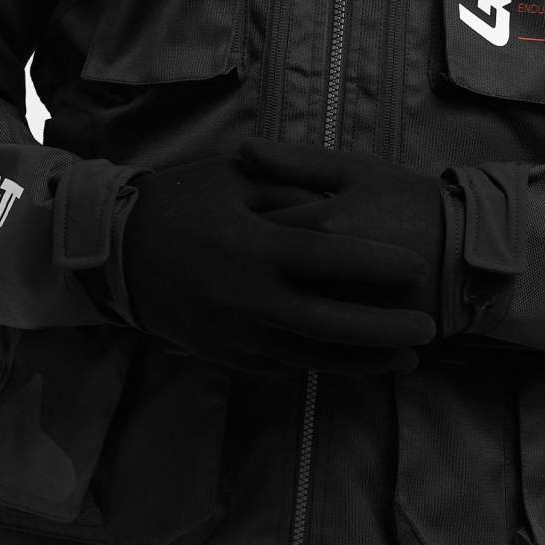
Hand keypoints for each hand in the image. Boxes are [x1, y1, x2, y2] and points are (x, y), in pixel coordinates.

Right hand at [117, 150, 438, 376]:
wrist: (115, 254)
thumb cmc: (178, 202)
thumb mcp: (233, 180)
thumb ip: (289, 191)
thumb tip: (338, 206)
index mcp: (257, 250)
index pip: (333, 261)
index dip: (380, 266)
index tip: (416, 268)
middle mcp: (251, 301)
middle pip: (334, 324)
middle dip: (387, 330)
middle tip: (429, 330)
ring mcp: (238, 335)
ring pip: (313, 356)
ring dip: (363, 360)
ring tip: (405, 360)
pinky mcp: (227, 356)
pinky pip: (283, 364)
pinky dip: (321, 363)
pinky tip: (352, 361)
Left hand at [235, 138, 470, 337]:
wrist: (471, 251)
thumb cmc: (411, 203)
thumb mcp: (356, 171)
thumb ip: (295, 160)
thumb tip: (242, 148)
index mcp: (319, 225)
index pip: (251, 225)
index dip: (236, 221)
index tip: (233, 217)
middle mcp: (323, 274)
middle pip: (259, 272)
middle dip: (246, 263)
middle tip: (241, 252)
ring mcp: (339, 311)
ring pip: (278, 308)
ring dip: (266, 295)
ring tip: (265, 280)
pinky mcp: (356, 338)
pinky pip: (307, 335)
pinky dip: (293, 321)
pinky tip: (289, 308)